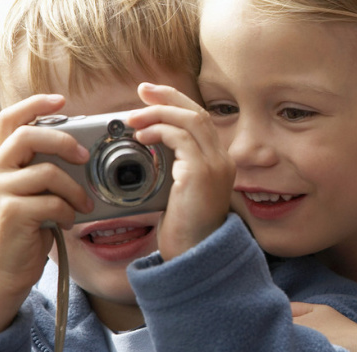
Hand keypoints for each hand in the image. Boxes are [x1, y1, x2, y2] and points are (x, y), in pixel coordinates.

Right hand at [0, 94, 93, 334]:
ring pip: (47, 172)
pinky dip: (68, 212)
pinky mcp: (10, 213)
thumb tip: (81, 151)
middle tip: (85, 157)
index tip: (61, 100)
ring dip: (74, 189)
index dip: (35, 104)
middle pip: (29, 136)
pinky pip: (53, 202)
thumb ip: (44, 170)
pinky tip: (66, 224)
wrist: (6, 273)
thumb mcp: (32, 194)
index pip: (9, 118)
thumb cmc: (27, 232)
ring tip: (82, 205)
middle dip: (64, 141)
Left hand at [126, 83, 234, 260]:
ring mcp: (215, 166)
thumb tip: (146, 146)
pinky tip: (143, 138)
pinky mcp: (202, 173)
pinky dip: (159, 132)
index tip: (151, 95)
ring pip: (190, 120)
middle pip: (197, 113)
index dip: (176, 102)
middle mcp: (222, 161)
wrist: (193, 254)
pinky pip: (181, 138)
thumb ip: (172, 167)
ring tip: (133, 119)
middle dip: (167, 97)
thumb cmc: (184, 229)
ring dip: (158, 114)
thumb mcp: (178, 191)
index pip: (200, 120)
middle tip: (141, 91)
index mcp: (218, 163)